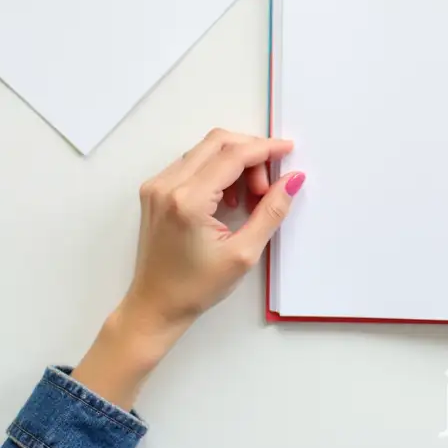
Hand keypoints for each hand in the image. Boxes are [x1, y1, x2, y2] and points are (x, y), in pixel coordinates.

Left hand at [73, 130, 303, 407]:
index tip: (288, 150)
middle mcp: (167, 185)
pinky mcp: (154, 190)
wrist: (155, 306)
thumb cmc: (195, 288)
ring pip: (205, 149)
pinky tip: (228, 197)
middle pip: (218, 142)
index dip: (265, 148)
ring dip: (234, 161)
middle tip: (268, 184)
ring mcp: (157, 185)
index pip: (233, 155)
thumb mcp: (243, 254)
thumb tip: (293, 179)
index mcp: (188, 201)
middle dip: (251, 153)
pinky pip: (192, 162)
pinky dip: (217, 169)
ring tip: (249, 197)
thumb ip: (271, 211)